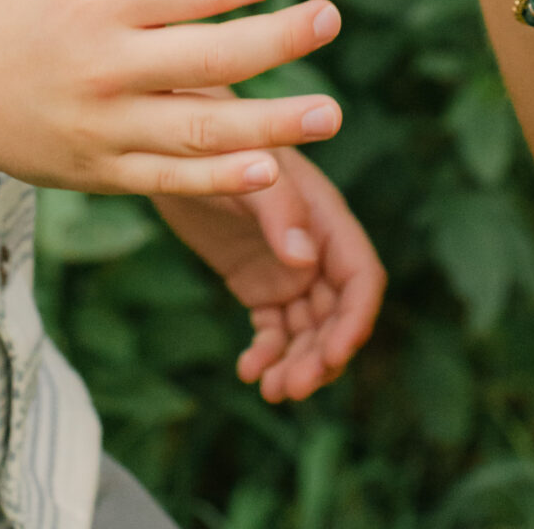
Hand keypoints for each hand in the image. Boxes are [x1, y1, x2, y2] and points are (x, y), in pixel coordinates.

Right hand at [0, 0, 342, 197]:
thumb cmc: (21, 8)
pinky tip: (271, 169)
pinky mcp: (100, 173)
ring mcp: (103, 126)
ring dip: (274, 124)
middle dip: (280, 38)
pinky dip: (222, 179)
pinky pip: (172, 181)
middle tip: (330, 18)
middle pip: (211, 54)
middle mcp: (103, 64)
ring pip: (202, 129)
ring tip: (331, 113)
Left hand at [155, 146, 384, 400]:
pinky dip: (267, 354)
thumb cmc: (219, 143)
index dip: (355, 320)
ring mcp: (287, 269)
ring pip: (307, 331)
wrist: (172, 142)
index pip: (361, 278)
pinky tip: (248, 370)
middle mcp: (315, 248)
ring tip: (271, 390)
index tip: (334, 355)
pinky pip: (273, 330)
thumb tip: (305, 261)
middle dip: (322, 356)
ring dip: (297, 364)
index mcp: (326, 219)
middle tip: (293, 388)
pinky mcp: (257, 283)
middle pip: (336, 316)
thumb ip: (279, 208)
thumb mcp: (249, 169)